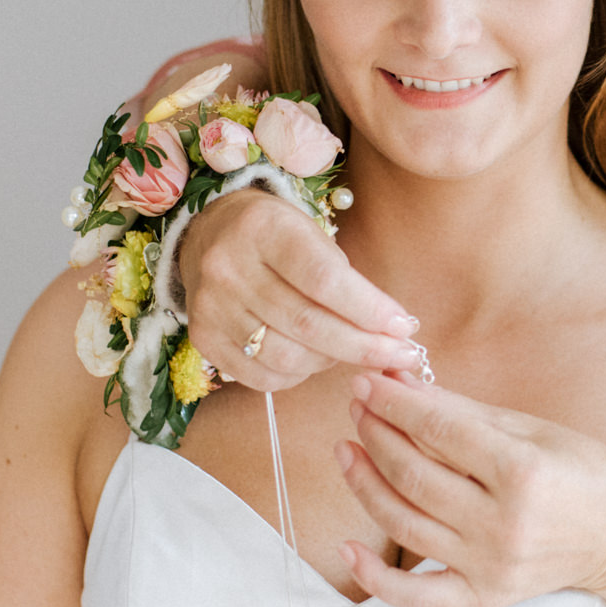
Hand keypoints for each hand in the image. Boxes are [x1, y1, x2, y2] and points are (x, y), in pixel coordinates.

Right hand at [178, 190, 422, 390]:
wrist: (210, 234)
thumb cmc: (276, 236)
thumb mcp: (312, 235)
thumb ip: (346, 280)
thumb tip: (391, 330)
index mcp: (263, 229)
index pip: (324, 280)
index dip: (368, 310)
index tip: (404, 327)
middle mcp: (228, 267)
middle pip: (307, 324)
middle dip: (363, 347)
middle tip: (400, 355)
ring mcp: (210, 306)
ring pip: (285, 357)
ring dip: (331, 362)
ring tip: (350, 350)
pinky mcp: (202, 337)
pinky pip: (260, 377)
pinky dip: (297, 376)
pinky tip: (313, 360)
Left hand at [334, 372, 605, 606]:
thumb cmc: (583, 472)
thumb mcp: (531, 429)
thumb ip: (462, 412)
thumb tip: (401, 386)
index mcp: (521, 472)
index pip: (437, 430)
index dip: (393, 404)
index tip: (368, 382)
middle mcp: (503, 523)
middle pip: (413, 476)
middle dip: (375, 434)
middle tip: (358, 407)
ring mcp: (491, 565)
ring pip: (404, 525)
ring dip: (365, 484)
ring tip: (348, 450)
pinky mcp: (484, 596)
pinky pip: (417, 596)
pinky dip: (375, 578)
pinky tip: (347, 547)